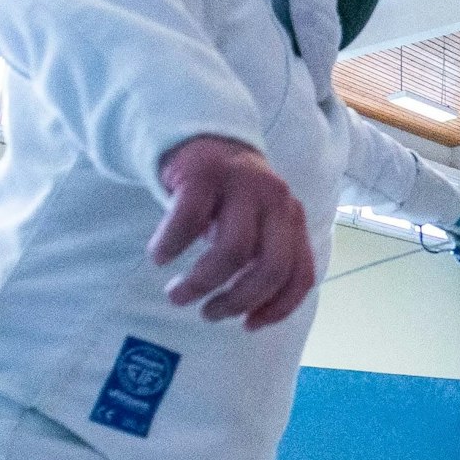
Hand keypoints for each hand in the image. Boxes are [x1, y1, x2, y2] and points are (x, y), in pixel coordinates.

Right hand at [148, 136, 315, 329]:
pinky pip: (188, 221)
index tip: (248, 326)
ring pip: (232, 251)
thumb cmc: (226, 196)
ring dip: (202, 283)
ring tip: (177, 294)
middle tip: (208, 314)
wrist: (201, 134)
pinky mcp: (205, 173)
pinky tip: (159, 257)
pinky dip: (171, 246)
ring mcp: (242, 185)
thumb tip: (251, 312)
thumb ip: (261, 258)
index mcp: (291, 219)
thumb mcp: (255, 225)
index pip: (300, 275)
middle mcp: (276, 201)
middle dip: (237, 301)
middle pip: (269, 268)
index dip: (278, 308)